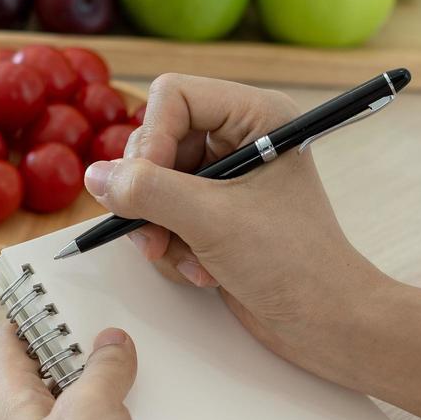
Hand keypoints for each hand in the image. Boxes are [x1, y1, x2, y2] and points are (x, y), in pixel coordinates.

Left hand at [0, 324, 156, 419]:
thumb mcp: (90, 406)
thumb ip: (102, 368)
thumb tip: (110, 342)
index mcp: (14, 406)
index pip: (9, 344)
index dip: (28, 311)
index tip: (53, 282)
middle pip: (51, 374)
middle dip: (81, 344)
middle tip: (115, 310)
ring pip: (88, 409)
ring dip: (114, 386)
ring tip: (146, 351)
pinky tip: (163, 410)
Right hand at [82, 74, 394, 389]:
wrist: (325, 323)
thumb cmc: (294, 265)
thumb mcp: (212, 221)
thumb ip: (148, 193)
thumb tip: (95, 176)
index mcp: (257, 117)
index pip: (174, 96)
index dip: (151, 138)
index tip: (145, 184)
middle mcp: (240, 140)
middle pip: (157, 142)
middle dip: (151, 196)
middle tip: (156, 236)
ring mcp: (226, 180)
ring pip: (154, 185)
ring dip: (161, 230)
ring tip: (189, 260)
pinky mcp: (215, 216)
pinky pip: (164, 216)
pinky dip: (173, 248)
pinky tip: (202, 272)